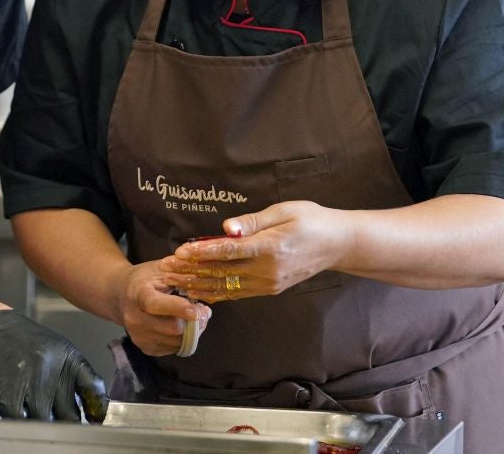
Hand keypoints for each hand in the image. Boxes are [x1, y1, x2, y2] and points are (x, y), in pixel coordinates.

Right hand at [0, 309, 108, 421]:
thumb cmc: (10, 335)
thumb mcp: (47, 346)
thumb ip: (64, 372)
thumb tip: (79, 404)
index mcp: (66, 356)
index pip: (93, 389)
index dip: (96, 409)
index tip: (94, 419)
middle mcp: (52, 370)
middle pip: (71, 414)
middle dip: (67, 423)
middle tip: (62, 425)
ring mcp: (31, 384)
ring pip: (47, 422)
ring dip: (42, 425)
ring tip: (36, 419)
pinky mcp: (8, 396)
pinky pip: (22, 423)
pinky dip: (21, 423)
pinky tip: (17, 416)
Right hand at [116, 261, 210, 356]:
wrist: (119, 295)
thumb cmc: (144, 279)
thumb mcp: (159, 268)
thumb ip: (180, 272)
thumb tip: (204, 272)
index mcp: (138, 294)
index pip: (155, 304)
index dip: (177, 308)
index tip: (196, 311)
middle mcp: (135, 318)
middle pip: (172, 328)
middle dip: (194, 321)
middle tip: (203, 310)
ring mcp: (139, 336)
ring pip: (177, 342)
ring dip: (191, 331)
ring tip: (191, 316)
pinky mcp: (145, 347)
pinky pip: (173, 349)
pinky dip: (182, 339)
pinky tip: (179, 324)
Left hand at [160, 201, 354, 301]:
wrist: (338, 244)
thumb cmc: (312, 220)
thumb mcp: (285, 211)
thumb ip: (253, 221)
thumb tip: (226, 228)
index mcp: (270, 247)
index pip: (228, 251)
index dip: (202, 252)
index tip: (180, 252)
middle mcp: (268, 270)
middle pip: (222, 272)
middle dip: (191, 270)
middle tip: (165, 268)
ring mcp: (269, 283)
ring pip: (226, 286)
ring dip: (198, 284)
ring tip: (174, 280)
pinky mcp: (270, 289)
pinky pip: (237, 293)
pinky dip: (215, 292)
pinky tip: (198, 290)